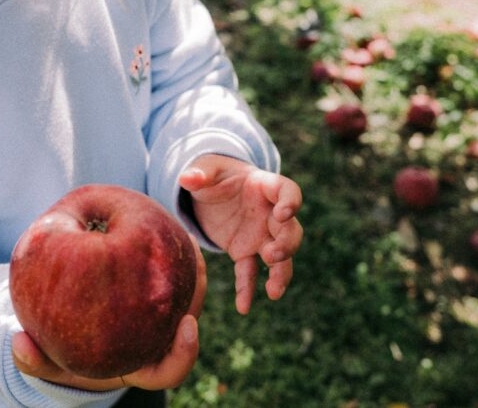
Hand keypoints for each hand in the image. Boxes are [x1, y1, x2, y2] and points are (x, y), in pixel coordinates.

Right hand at [12, 235, 206, 391]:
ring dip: (189, 267)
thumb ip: (31, 356)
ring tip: (185, 237)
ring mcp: (159, 315)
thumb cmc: (58, 352)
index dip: (183, 353)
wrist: (64, 337)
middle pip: (190, 325)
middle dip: (197, 296)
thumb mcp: (45, 358)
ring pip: (187, 293)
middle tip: (197, 268)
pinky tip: (161, 222)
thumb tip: (19, 342)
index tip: (188, 328)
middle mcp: (155, 341)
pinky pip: (168, 267)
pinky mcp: (152, 287)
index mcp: (138, 363)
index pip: (168, 369)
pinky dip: (168, 248)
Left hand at [179, 154, 302, 314]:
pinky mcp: (245, 252)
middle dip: (286, 244)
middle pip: (290, 230)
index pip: (288, 191)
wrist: (210, 192)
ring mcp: (261, 235)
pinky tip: (243, 307)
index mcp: (266, 186)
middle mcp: (270, 214)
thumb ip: (200, 174)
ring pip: (280, 257)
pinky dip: (247, 289)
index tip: (285, 213)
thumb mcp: (207, 169)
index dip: (290, 202)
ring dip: (280, 273)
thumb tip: (187, 179)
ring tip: (274, 292)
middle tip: (272, 255)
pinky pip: (250, 272)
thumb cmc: (215, 174)